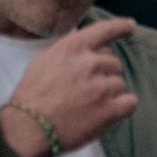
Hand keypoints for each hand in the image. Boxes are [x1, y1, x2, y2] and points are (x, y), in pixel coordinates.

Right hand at [5, 18, 139, 156]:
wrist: (26, 129)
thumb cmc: (31, 97)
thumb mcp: (43, 61)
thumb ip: (68, 51)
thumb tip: (86, 48)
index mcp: (73, 48)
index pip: (106, 29)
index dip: (121, 27)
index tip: (130, 27)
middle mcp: (89, 63)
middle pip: (113, 63)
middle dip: (103, 74)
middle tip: (84, 90)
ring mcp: (101, 86)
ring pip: (119, 83)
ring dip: (109, 93)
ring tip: (86, 105)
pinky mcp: (109, 109)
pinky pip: (130, 102)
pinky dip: (122, 107)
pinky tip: (107, 112)